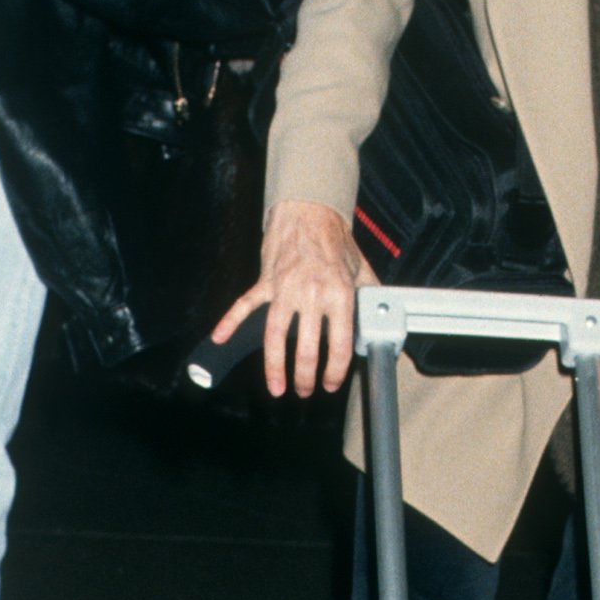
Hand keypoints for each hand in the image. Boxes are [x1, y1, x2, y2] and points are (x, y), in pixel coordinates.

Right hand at [209, 199, 374, 399]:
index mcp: (338, 294)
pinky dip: (229, 323)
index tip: (331, 383)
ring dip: (275, 367)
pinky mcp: (266, 281)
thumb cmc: (334, 239)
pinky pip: (245, 306)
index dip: (335, 370)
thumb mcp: (360, 267)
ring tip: (277, 387)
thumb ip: (369, 295)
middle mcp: (311, 294)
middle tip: (305, 391)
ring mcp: (285, 288)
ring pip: (275, 336)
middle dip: (306, 377)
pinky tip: (218, 340)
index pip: (339, 343)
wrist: (308, 209)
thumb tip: (381, 315)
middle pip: (307, 348)